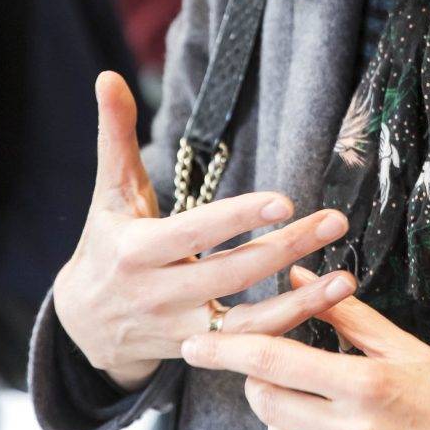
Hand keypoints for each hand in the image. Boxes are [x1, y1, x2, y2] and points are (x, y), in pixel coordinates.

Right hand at [52, 71, 355, 391]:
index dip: (238, 218)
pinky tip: (326, 305)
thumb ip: (115, 133)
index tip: (283, 201)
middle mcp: (160, 294)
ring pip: (247, 322)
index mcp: (137, 250)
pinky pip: (248, 345)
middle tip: (335, 220)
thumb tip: (107, 76)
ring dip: (301, 304)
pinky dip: (287, 328)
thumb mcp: (109, 191)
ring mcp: (181, 330)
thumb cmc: (105, 242)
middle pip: (232, 272)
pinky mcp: (199, 352)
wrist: (83, 324)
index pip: (195, 232)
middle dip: (287, 248)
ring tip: (345, 280)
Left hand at [181, 266, 429, 429]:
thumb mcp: (407, 349)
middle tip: (274, 368)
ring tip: (314, 405)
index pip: (272, 361)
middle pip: (267, 405)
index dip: (226, 351)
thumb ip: (346, 315)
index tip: (193, 344)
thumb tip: (301, 276)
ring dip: (283, 423)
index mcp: (365, 384)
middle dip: (259, 383)